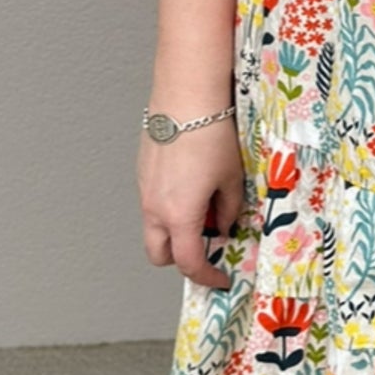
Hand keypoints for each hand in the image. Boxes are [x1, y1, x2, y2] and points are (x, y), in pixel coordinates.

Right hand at [138, 120, 244, 291]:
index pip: (189, 262)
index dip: (207, 277)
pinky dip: (170, 206)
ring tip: (206, 205)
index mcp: (178, 215)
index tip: (220, 278)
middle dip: (182, 257)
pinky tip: (193, 183)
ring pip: (154, 227)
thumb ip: (229, 208)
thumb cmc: (211, 134)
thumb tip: (225, 224)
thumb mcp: (232, 177)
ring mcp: (144, 189)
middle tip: (209, 243)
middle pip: (159, 253)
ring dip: (176, 229)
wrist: (186, 96)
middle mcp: (154, 207)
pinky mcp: (143, 171)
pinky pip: (153, 201)